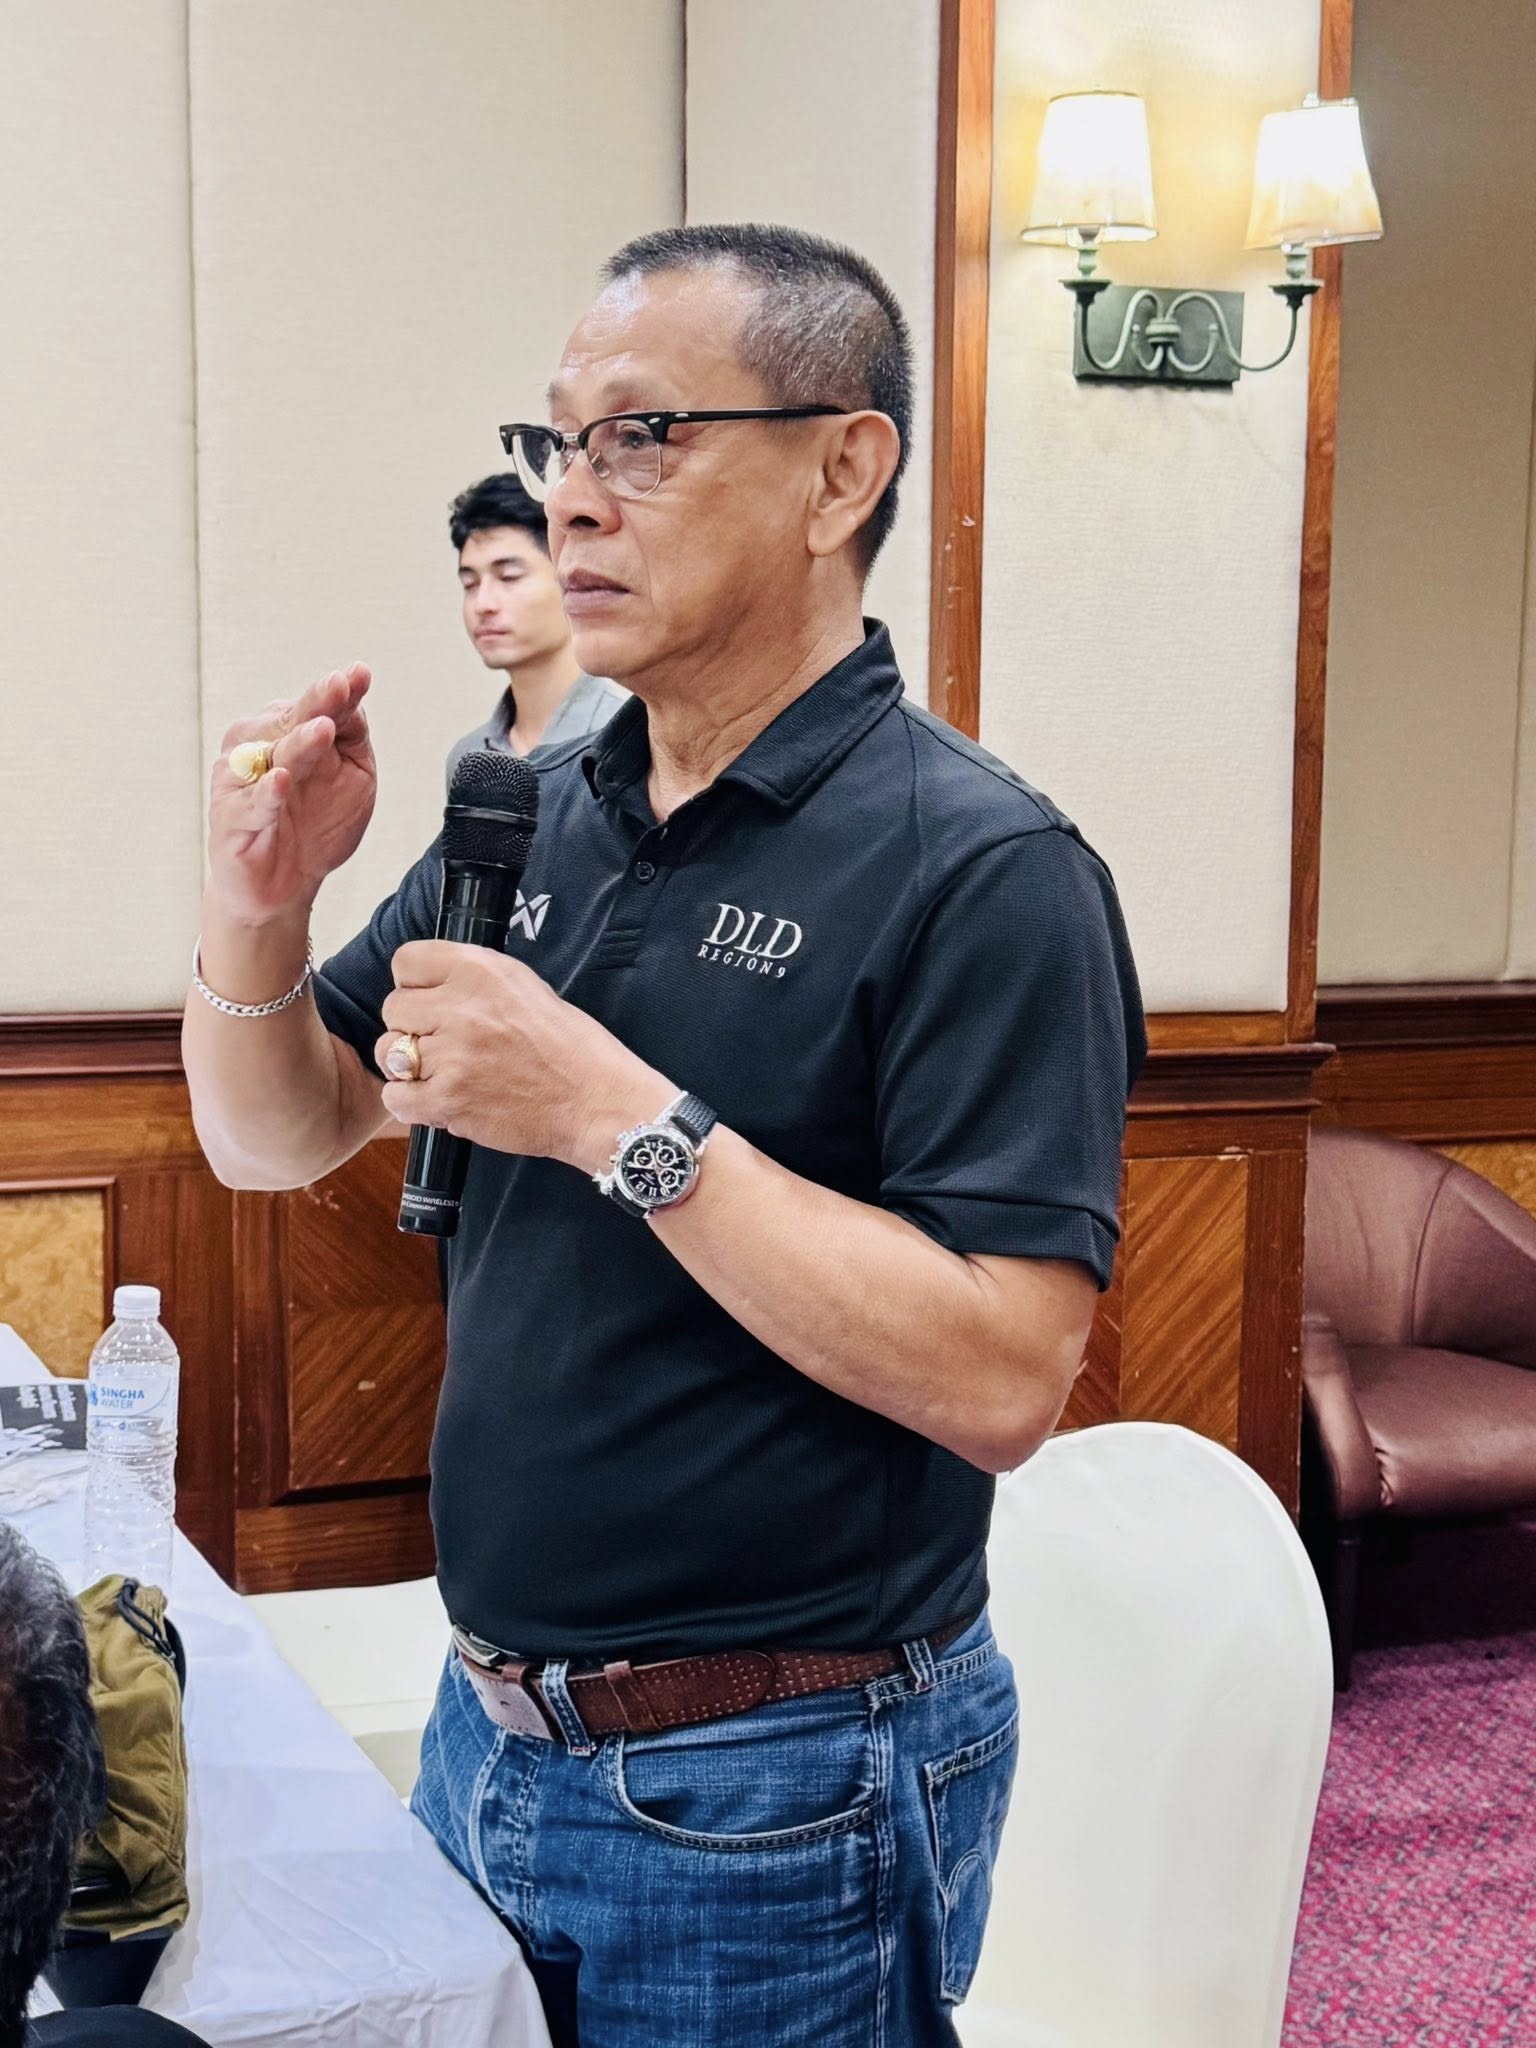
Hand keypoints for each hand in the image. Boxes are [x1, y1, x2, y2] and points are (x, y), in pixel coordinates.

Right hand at [208, 665, 376, 925]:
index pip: (318, 707)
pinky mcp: (233, 817)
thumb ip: (352, 736)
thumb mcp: (352, 776)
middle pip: (293, 721)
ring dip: (298, 743)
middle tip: (340, 685)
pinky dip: (267, 792)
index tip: (360, 675)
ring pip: (274, 756)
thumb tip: (355, 700)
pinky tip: (281, 780)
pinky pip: (253, 803)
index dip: (340, 691)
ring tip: (322, 730)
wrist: (284, 884)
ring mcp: (243, 780)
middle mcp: (261, 746)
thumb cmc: (316, 824)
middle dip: (318, 703)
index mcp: (290, 731)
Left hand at [376, 941, 671, 1170]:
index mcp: (481, 971)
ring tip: (441, 1073)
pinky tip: (438, 1099)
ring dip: (408, 1066)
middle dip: (412, 1027)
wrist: (597, 1102)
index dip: (415, 984)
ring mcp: (452, 1055)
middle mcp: (462, 1008)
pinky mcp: (448, 1099)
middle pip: (393, 1008)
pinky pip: (396, 1097)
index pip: (406, 961)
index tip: (431, 1001)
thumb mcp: (526, 987)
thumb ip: (474, 980)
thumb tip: (431, 986)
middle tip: (443, 1043)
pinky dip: (411, 1102)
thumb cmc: (571, 1049)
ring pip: (389, 1053)